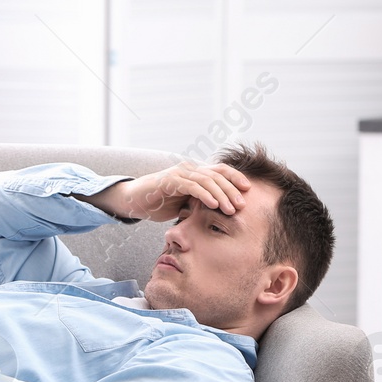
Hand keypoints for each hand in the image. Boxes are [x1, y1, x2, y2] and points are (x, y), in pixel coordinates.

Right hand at [80, 161, 251, 222]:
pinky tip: (214, 204)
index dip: (235, 178)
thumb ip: (199, 204)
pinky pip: (192, 186)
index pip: (220, 171)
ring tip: (231, 208)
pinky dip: (205, 194)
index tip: (248, 191)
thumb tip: (218, 212)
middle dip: (232, 189)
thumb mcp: (184, 204)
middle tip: (243, 204)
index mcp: (194, 173)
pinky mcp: (169, 180)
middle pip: (217, 174)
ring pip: (207, 180)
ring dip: (222, 194)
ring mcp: (179, 173)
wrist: (133, 201)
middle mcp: (188, 169)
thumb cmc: (158, 202)